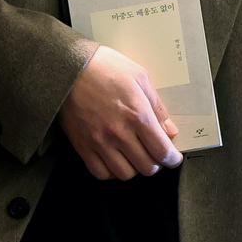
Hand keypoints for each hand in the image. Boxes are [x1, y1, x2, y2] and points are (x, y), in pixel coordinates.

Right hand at [58, 44, 182, 179]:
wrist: (68, 67)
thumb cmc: (105, 67)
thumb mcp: (139, 77)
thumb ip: (157, 107)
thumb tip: (170, 131)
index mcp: (138, 115)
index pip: (162, 151)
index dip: (172, 158)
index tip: (173, 157)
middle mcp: (119, 133)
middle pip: (147, 167)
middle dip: (156, 163)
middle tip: (154, 153)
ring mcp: (99, 142)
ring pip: (125, 174)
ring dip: (134, 168)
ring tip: (134, 156)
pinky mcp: (82, 146)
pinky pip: (100, 173)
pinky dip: (111, 171)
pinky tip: (114, 159)